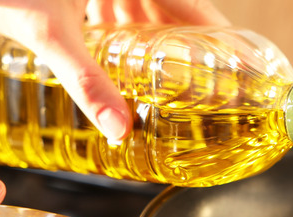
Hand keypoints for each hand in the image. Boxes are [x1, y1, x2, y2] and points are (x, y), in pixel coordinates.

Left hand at [0, 0, 229, 140]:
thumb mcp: (50, 32)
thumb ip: (86, 81)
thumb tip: (118, 129)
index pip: (197, 11)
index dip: (224, 41)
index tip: (243, 70)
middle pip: (177, 16)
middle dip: (192, 52)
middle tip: (208, 90)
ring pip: (150, 14)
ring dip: (159, 47)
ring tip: (175, 85)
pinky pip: (122, 13)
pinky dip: (128, 38)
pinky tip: (128, 63)